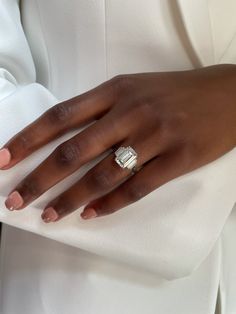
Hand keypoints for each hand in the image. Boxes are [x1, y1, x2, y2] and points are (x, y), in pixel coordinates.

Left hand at [0, 65, 235, 221]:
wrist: (228, 95)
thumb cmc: (176, 91)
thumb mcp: (134, 87)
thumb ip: (101, 109)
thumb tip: (67, 137)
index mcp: (116, 91)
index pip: (60, 116)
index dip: (28, 139)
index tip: (3, 160)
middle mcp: (131, 113)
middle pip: (73, 151)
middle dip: (40, 179)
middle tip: (16, 201)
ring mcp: (155, 137)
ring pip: (103, 175)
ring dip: (72, 199)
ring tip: (51, 216)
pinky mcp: (178, 159)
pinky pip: (137, 188)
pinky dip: (110, 204)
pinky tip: (91, 213)